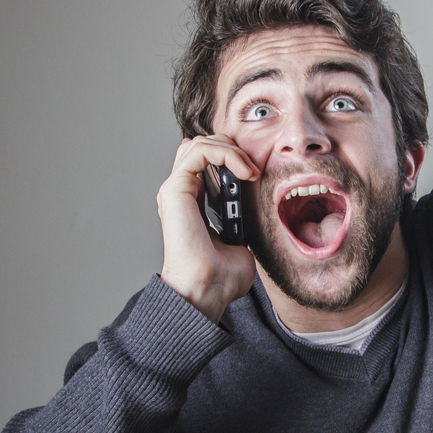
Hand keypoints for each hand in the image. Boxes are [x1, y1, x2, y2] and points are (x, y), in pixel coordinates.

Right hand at [157, 135, 262, 323]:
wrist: (208, 290)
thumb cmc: (221, 276)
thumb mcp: (239, 241)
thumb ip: (242, 223)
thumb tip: (253, 219)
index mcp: (193, 202)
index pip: (206, 159)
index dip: (232, 156)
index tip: (256, 175)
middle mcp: (181, 193)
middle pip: (202, 145)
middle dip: (233, 148)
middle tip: (254, 170)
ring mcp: (176, 190)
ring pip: (200, 143)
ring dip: (231, 150)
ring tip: (251, 171)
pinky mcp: (175, 189)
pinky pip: (199, 151)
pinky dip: (226, 154)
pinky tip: (244, 173)